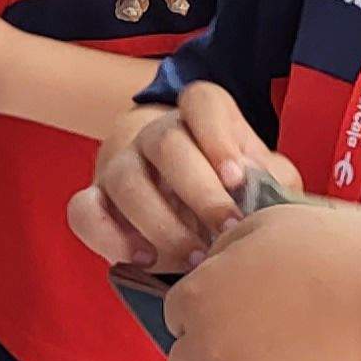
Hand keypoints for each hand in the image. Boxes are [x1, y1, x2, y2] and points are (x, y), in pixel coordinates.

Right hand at [69, 81, 296, 271]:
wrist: (185, 210)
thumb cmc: (233, 195)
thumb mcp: (263, 183)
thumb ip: (273, 182)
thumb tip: (278, 196)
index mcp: (202, 120)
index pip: (202, 101)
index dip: (218, 135)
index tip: (238, 176)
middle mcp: (156, 135)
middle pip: (165, 141)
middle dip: (198, 189)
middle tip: (228, 228)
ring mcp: (120, 166)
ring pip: (124, 178)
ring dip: (161, 222)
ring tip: (198, 257)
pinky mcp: (94, 202)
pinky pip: (83, 211)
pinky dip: (111, 237)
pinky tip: (145, 259)